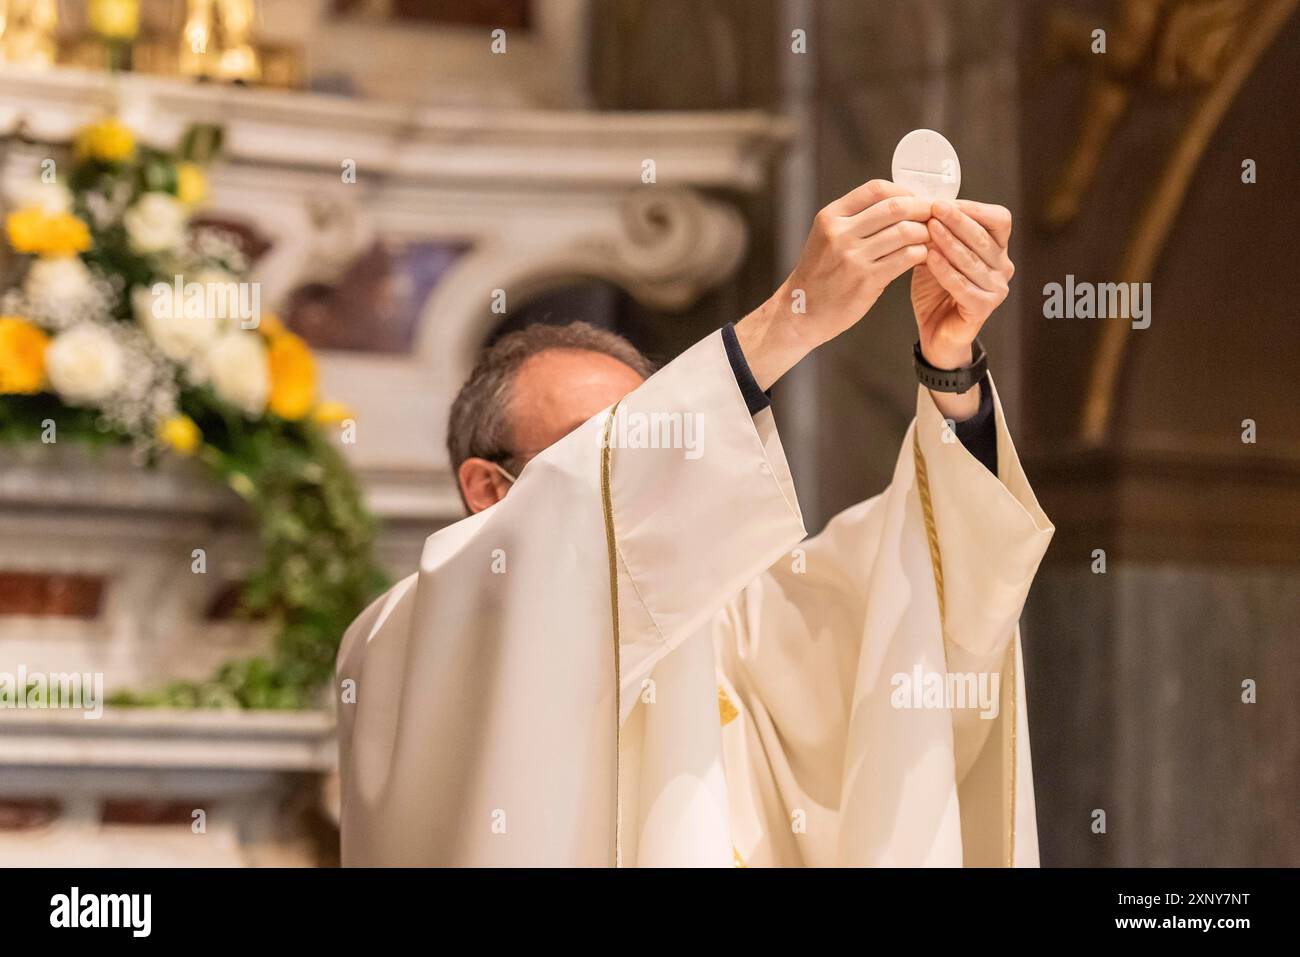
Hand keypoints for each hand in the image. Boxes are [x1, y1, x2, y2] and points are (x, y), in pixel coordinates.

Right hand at [737, 180, 931, 389]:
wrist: (801, 312)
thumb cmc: (820, 275)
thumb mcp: (827, 237)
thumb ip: (856, 219)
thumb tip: (901, 203)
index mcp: (831, 217)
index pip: (876, 189)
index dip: (904, 191)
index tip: (917, 199)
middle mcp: (840, 233)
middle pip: (895, 207)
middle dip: (921, 208)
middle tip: (934, 215)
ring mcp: (853, 257)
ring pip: (905, 231)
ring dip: (925, 232)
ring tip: (930, 237)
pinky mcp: (866, 280)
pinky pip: (906, 257)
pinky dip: (921, 253)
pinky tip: (923, 256)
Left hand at [910, 199, 1013, 370]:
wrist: (936, 331)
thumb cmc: (937, 289)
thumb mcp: (935, 253)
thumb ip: (935, 233)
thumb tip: (924, 204)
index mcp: (997, 249)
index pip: (997, 219)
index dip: (972, 208)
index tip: (942, 200)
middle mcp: (1002, 266)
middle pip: (983, 236)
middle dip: (957, 220)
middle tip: (934, 208)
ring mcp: (997, 288)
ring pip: (973, 259)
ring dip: (949, 242)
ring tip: (929, 229)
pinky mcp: (983, 307)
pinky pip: (963, 285)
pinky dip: (945, 270)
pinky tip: (929, 258)